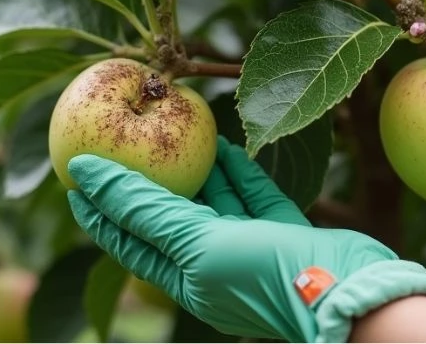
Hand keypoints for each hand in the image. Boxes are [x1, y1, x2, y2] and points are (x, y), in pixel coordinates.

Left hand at [66, 137, 425, 342]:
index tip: (77, 172)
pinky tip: (226, 147)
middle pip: (170, 219)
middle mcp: (215, 265)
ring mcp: (252, 248)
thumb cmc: (264, 274)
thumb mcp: (194, 243)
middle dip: (146, 184)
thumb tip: (85, 175)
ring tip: (169, 134)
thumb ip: (143, 209)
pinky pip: (254, 197)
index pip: (130, 240)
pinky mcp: (286, 231)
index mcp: (186, 280)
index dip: (102, 209)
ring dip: (194, 172)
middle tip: (119, 142)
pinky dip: (238, 172)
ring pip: (214, 204)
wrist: (348, 291)